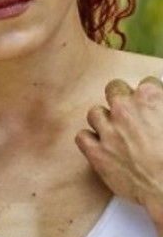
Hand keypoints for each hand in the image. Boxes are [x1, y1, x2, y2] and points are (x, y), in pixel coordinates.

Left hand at [74, 75, 162, 223]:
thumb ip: (162, 105)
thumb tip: (157, 106)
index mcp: (149, 98)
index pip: (145, 83)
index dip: (149, 97)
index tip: (151, 106)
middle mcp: (125, 110)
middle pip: (114, 89)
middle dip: (122, 99)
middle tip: (130, 115)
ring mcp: (108, 131)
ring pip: (95, 113)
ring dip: (104, 121)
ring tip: (115, 133)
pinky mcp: (97, 153)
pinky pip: (82, 137)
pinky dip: (90, 141)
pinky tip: (100, 146)